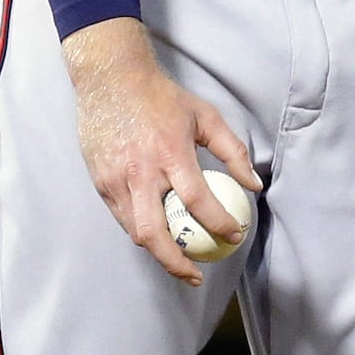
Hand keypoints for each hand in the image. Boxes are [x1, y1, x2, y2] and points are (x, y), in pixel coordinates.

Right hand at [62, 16, 258, 284]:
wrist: (110, 80)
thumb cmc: (162, 97)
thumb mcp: (206, 116)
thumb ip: (233, 151)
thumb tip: (253, 186)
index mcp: (170, 153)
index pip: (197, 201)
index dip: (219, 224)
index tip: (235, 235)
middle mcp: (140, 172)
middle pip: (155, 234)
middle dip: (177, 263)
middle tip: (196, 274)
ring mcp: (116, 180)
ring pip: (136, 232)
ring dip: (159, 252)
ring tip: (179, 260)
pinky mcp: (101, 182)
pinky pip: (122, 217)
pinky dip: (142, 230)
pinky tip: (158, 233)